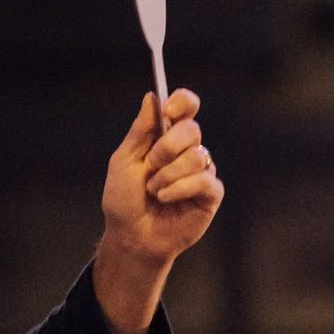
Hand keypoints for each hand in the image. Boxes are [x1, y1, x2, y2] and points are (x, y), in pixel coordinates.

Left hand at [92, 90, 222, 333]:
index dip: (183, 102)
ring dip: (169, 174)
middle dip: (168, 147)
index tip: (168, 112)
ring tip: (154, 191)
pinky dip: (180, 188)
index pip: (186, 106)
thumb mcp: (123, 162)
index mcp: (166, 136)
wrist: (132, 237)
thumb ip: (140, 131)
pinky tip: (166, 198)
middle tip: (151, 165)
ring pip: (197, 156)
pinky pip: (204, 180)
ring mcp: (201, 171)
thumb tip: (152, 96)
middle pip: (192, 130)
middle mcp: (187, 151)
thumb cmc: (124, 201)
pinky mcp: (210, 194)